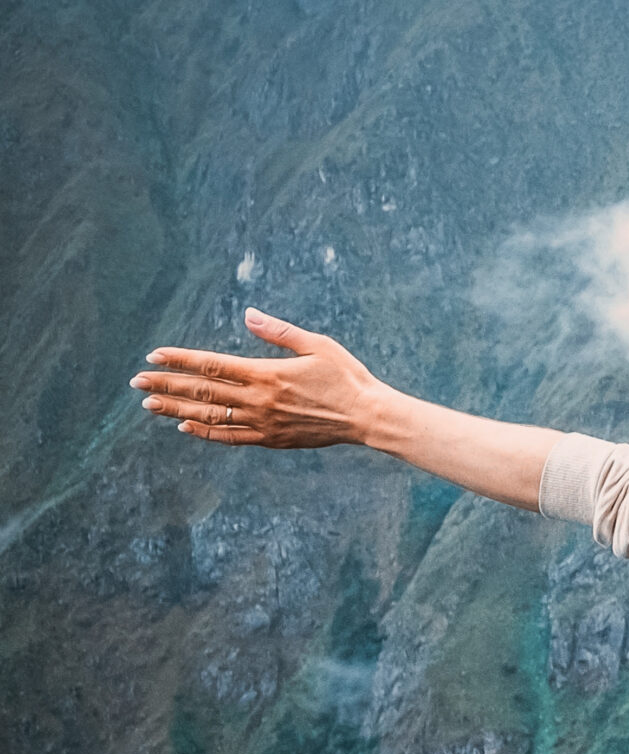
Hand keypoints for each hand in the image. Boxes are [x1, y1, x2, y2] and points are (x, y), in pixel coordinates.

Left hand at [133, 310, 382, 449]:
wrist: (367, 416)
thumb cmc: (346, 376)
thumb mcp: (318, 345)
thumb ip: (279, 331)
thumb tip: (249, 314)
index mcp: (268, 373)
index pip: (212, 365)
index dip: (180, 360)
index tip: (154, 356)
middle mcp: (259, 400)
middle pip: (202, 391)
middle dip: (166, 385)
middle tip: (137, 383)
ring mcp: (262, 423)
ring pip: (208, 417)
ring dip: (176, 410)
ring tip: (150, 405)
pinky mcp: (270, 439)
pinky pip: (229, 437)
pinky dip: (204, 433)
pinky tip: (185, 427)